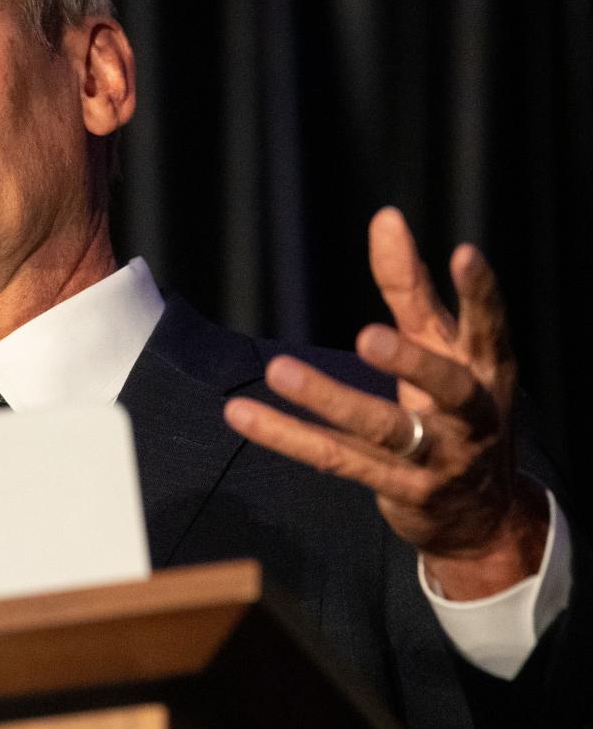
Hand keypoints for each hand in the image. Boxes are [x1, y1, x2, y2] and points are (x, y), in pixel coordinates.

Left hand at [224, 207, 547, 598]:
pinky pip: (333, 458)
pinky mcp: (396, 489)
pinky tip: (241, 413)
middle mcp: (471, 416)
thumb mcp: (442, 345)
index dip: (480, 292)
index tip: (462, 252)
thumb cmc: (457, 406)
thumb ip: (411, 286)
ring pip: (382, 430)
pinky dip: (285, 435)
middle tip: (367, 337)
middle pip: (447, 386)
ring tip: (280, 370)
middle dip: (410, 364)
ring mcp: (436, 458)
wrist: (480, 511)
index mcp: (487, 371)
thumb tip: (386, 216)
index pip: (488, 326)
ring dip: (330, 400)